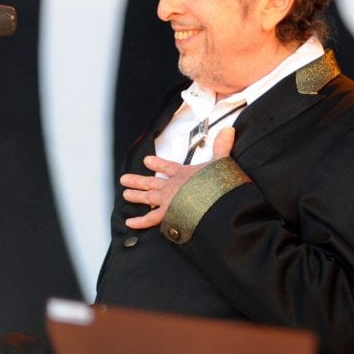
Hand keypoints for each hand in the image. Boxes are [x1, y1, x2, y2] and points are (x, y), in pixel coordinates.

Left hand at [120, 127, 234, 228]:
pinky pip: (150, 219)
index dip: (157, 163)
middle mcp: (173, 186)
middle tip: (124, 179)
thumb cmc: (219, 183)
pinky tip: (129, 223)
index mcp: (184, 173)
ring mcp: (168, 200)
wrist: (216, 199)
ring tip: (125, 194)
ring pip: (147, 197)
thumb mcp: (221, 162)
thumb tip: (229, 130)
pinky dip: (139, 222)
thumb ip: (222, 147)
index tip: (147, 160)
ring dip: (136, 195)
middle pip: (152, 182)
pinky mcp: (167, 214)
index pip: (168, 166)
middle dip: (138, 181)